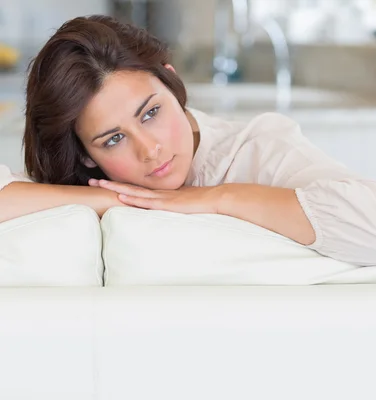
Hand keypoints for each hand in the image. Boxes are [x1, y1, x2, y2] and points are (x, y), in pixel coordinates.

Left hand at [89, 179, 221, 213]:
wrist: (215, 199)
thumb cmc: (202, 203)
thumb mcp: (183, 205)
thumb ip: (172, 206)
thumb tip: (166, 212)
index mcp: (160, 194)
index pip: (136, 189)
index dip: (119, 185)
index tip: (103, 183)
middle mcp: (158, 193)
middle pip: (129, 187)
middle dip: (109, 184)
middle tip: (90, 181)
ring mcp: (162, 197)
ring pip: (134, 191)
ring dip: (115, 188)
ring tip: (99, 185)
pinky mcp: (167, 204)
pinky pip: (147, 201)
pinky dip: (134, 199)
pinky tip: (122, 197)